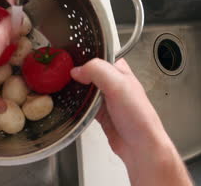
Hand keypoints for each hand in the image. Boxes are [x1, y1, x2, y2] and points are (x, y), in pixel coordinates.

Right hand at [71, 58, 191, 185]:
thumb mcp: (118, 86)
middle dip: (75, 73)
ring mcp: (104, 97)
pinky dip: (75, 103)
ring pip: (82, 87)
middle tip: (60, 75)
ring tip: (62, 88)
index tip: (67, 60)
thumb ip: (97, 71)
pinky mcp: (98, 111)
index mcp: (119, 70)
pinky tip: (69, 103)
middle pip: (86, 71)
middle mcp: (112, 82)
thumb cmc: (139, 117)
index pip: (97, 55)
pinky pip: (82, 103)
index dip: (82, 56)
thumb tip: (77, 70)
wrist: (140, 146)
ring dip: (73, 88)